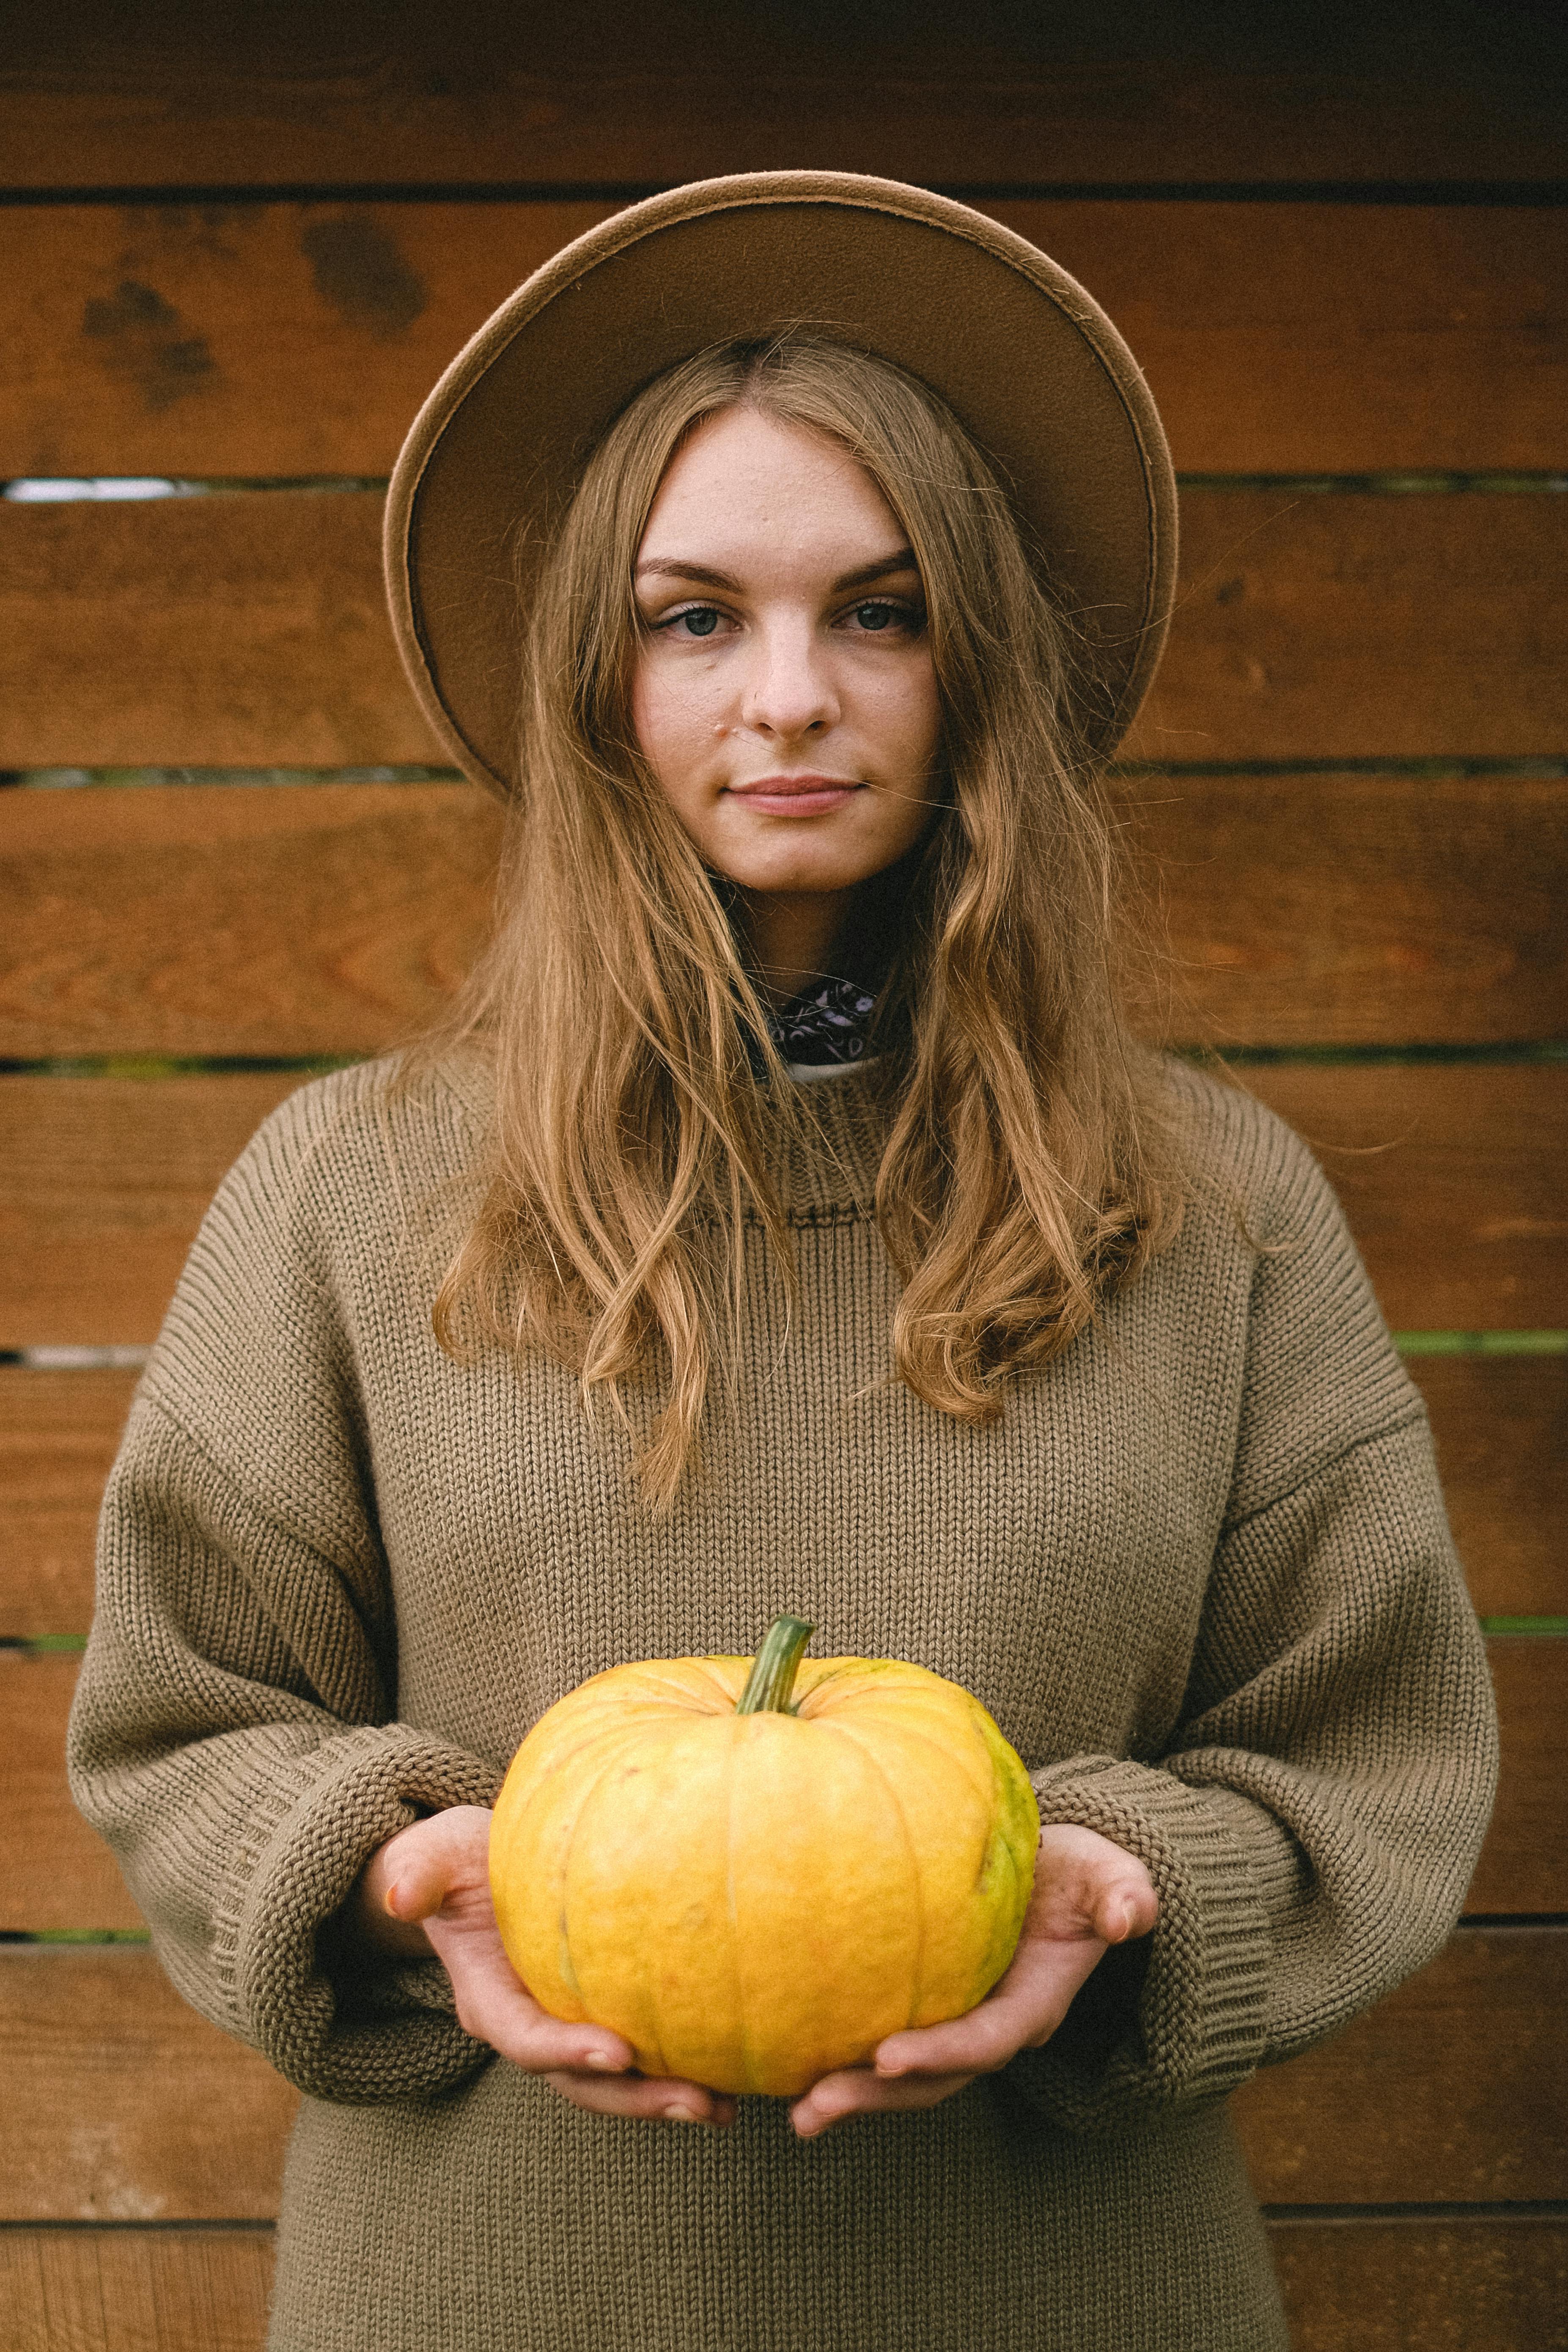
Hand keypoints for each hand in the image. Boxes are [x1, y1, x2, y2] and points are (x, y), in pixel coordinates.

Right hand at [349, 1807, 735, 2127]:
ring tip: (724, 2107)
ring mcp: (561, 2025)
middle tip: (699, 2103)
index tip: (617, 2053)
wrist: (470, 1872)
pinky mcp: (592, 2014)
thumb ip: (418, 1872)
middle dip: (635, 2099)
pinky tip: (729, 2074)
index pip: (524, 2038)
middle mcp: (525, 2024)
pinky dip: (677, 2067)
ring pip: (611, 2083)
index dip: (565, 2052)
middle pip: (578, 2082)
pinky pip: (634, 2053)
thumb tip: (400, 1893)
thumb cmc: (451, 1860)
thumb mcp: (431, 1854)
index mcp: (485, 1997)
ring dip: (665, 2098)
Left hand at [789, 1822, 1158, 2139]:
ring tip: (794, 2110)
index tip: (886, 2057)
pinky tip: (788, 2057)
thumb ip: (1123, 1895)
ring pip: (905, 2076)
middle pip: (933, 2078)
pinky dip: (842, 2055)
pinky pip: (884, 2039)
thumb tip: (1131, 1914)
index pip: (984, 2040)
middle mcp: (992, 2029)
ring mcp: (960, 2025)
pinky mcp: (930, 2010)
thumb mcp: (1112, 1877)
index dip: (940, 2054)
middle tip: (812, 2108)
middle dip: (876, 2098)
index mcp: (1033, 2007)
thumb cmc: (1084, 1874)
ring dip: (851, 2095)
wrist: (1065, 1880)